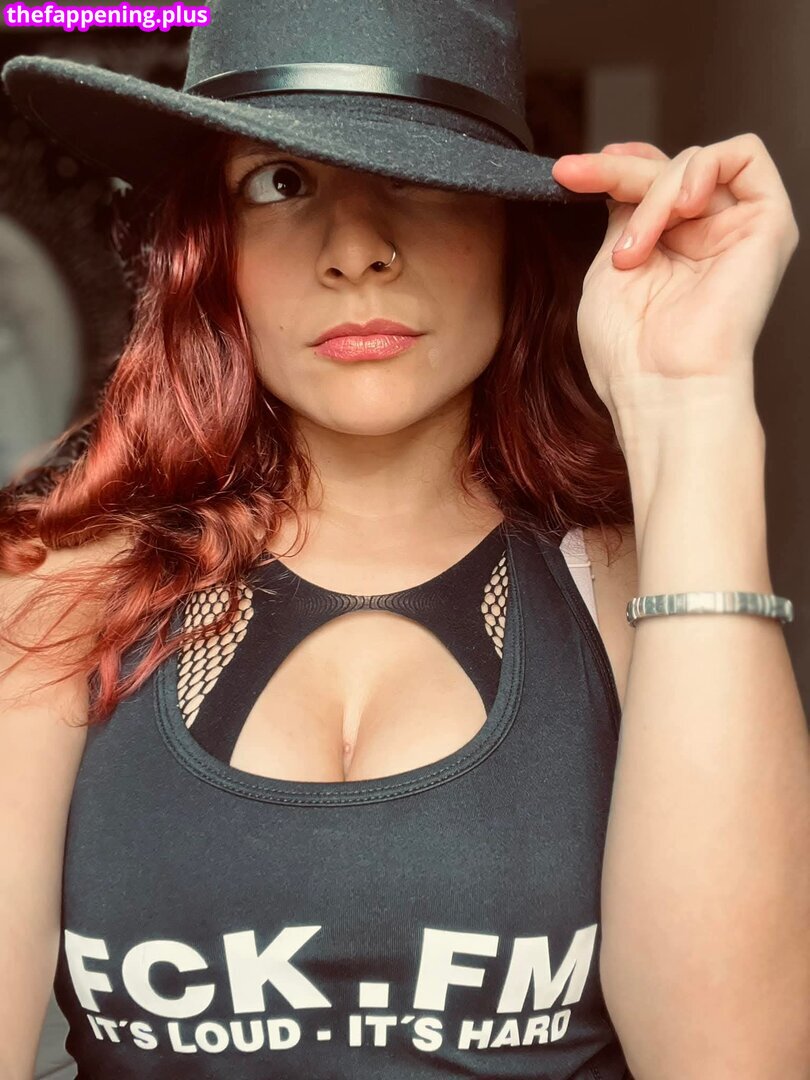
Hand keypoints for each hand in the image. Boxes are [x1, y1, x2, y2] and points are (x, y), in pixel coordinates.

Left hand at [550, 134, 798, 414]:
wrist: (663, 387)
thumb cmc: (628, 351)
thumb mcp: (608, 269)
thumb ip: (622, 217)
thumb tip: (622, 174)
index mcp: (668, 252)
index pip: (649, 184)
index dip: (616, 165)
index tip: (574, 170)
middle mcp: (705, 238)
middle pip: (666, 168)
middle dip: (617, 170)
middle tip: (579, 178)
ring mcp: (737, 230)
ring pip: (695, 162)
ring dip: (653, 193)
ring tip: (636, 248)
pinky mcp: (769, 224)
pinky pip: (745, 156)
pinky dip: (703, 167)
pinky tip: (681, 206)